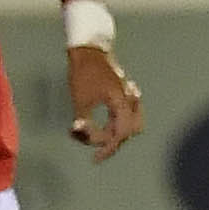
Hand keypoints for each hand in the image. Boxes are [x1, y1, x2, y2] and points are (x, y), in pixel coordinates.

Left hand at [67, 46, 143, 160]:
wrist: (89, 50)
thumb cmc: (83, 73)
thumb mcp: (80, 100)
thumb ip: (83, 122)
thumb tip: (82, 134)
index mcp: (120, 104)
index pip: (120, 135)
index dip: (107, 149)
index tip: (95, 158)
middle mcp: (127, 103)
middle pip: (128, 132)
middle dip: (111, 142)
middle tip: (94, 148)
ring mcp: (126, 98)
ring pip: (128, 124)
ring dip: (112, 133)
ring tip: (89, 134)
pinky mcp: (120, 94)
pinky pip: (122, 115)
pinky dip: (111, 123)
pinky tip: (91, 124)